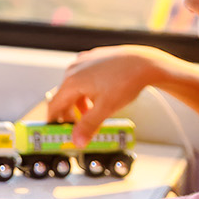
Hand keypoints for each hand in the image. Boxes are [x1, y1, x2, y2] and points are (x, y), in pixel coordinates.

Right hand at [43, 45, 180, 144]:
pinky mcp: (93, 58)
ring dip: (79, 103)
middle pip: (64, 96)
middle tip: (77, 128)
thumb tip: (77, 141)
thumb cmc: (127, 80)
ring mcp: (83, 61)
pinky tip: (99, 98)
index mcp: (72, 81)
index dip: (54, 121)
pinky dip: (86, 91)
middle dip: (69, 114)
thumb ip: (89, 125)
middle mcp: (74, 68)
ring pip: (74, 87)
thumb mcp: (106, 108)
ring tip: (92, 114)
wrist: (145, 62)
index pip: (55, 105)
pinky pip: (83, 78)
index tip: (55, 131)